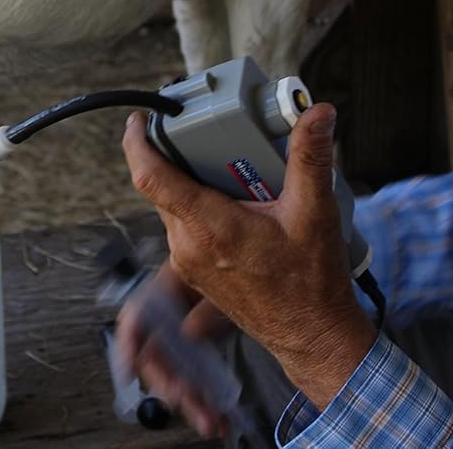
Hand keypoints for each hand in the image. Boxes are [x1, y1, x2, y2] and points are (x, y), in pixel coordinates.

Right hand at [112, 260, 235, 437]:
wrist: (266, 263)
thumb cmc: (240, 260)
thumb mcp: (227, 281)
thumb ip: (209, 308)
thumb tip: (189, 332)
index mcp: (169, 287)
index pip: (137, 315)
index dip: (128, 343)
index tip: (129, 371)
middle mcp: (172, 314)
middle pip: (157, 355)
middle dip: (168, 382)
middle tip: (183, 397)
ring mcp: (186, 334)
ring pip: (178, 374)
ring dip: (191, 402)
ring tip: (210, 422)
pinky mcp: (203, 350)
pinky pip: (198, 379)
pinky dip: (208, 401)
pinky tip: (221, 420)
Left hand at [121, 104, 376, 408]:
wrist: (311, 335)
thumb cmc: (310, 285)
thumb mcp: (315, 213)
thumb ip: (311, 158)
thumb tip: (315, 116)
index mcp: (210, 228)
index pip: (151, 178)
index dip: (137, 143)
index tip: (138, 121)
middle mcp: (189, 246)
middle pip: (163, 186)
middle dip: (180, 155)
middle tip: (212, 136)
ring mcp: (188, 261)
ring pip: (173, 205)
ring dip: (193, 182)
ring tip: (233, 170)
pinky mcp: (194, 270)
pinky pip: (184, 225)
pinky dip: (200, 205)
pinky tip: (235, 203)